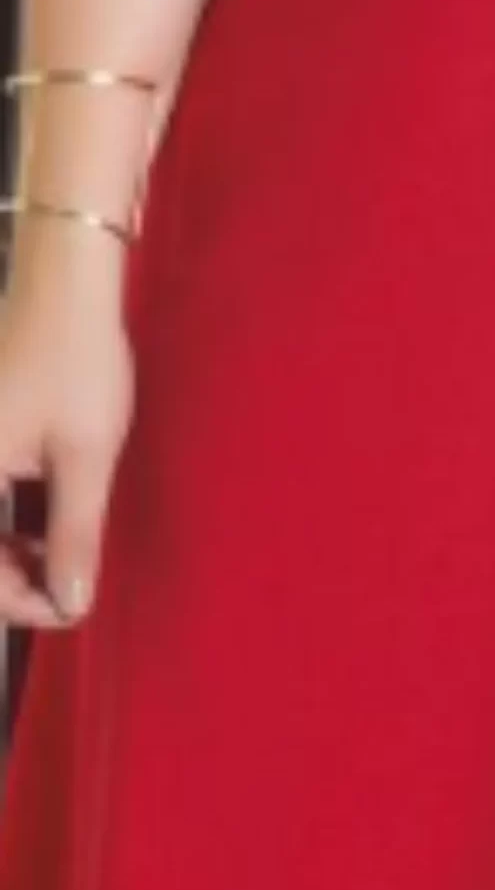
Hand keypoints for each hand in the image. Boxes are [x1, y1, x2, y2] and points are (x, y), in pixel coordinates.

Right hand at [0, 233, 134, 626]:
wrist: (65, 283)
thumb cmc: (76, 360)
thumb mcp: (85, 456)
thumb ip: (75, 535)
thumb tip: (71, 602)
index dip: (23, 602)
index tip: (72, 606)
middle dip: (18, 578)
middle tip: (72, 583)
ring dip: (16, 549)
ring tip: (66, 552)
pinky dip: (15, 514)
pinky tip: (51, 515)